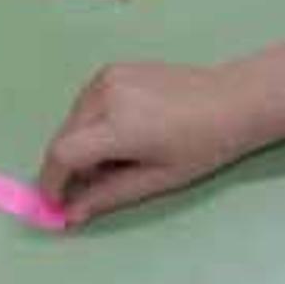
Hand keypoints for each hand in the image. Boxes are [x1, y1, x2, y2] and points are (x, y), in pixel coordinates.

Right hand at [39, 62, 257, 223]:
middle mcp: (105, 94)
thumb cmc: (203, 146)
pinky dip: (90, 124)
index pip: (62, 153)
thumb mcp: (157, 180)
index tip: (56, 201)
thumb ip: (109, 196)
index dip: (52, 180)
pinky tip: (121, 134)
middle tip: (91, 188)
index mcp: (119, 125)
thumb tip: (71, 214)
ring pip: (73, 120)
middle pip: (64, 136)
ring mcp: (107, 76)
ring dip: (79, 144)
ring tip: (115, 159)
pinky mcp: (113, 69)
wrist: (232, 99)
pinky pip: (86, 103)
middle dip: (68, 167)